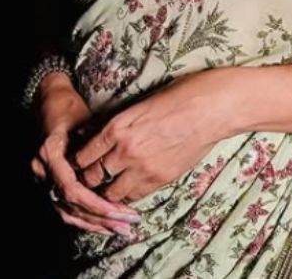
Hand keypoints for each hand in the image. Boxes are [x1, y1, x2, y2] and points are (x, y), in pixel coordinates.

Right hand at [29, 76, 142, 236]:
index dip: (96, 203)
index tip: (120, 210)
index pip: (72, 190)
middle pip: (71, 206)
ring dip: (95, 224)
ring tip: (121, 229)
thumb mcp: (87, 121)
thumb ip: (99, 145)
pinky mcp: (48, 185)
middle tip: (127, 224)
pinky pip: (66, 209)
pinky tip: (106, 226)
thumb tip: (124, 167)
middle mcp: (42, 170)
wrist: (50, 103)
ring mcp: (42, 179)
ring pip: (68, 212)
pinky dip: (86, 219)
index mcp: (50, 153)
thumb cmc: (72, 109)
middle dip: (101, 218)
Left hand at [72, 68, 231, 205]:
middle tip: (90, 179)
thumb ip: (121, 124)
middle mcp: (125, 150)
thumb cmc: (181, 96)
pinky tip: (129, 190)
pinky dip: (129, 195)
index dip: (79, 161)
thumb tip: (106, 136)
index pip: (83, 155)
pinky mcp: (160, 179)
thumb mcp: (141, 104)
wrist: (212, 108)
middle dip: (89, 179)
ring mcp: (143, 167)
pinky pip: (135, 196)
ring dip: (108, 191)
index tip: (80, 163)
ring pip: (111, 193)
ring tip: (108, 187)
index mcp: (117, 126)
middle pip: (92, 177)